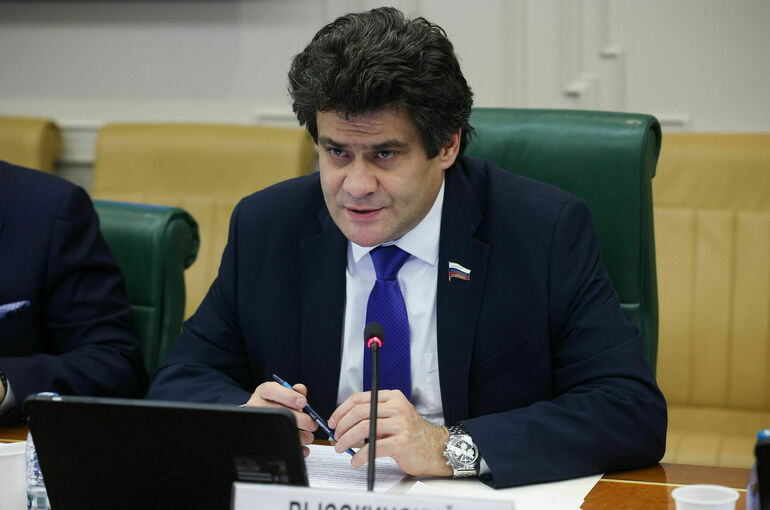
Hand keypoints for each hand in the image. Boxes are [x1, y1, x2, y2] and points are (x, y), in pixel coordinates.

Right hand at [245, 381, 317, 455]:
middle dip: (301, 420)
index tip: (303, 402)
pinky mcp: (262, 439)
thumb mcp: (282, 394)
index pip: (271, 390)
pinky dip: (295, 447)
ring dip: (300, 436)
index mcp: (264, 392)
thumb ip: (293, 391)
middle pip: (279, 412)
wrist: (262, 417)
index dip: (289, 396)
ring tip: (309, 436)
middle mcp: (257, 405)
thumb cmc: (276, 403)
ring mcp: (259, 421)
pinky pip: (279, 444)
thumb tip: (301, 389)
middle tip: (311, 424)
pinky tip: (303, 447)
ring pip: (280, 430)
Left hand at [328, 390, 452, 476]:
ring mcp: (401, 424)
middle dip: (342, 426)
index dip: (341, 410)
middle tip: (336, 437)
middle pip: (359, 412)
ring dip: (347, 440)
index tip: (333, 421)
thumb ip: (372, 415)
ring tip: (342, 448)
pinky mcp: (402, 443)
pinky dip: (360, 456)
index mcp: (392, 397)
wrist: (435, 448)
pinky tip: (356, 461)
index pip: (360, 398)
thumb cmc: (411, 434)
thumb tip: (343, 424)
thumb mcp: (393, 416)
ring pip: (364, 428)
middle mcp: (398, 407)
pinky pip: (373, 448)